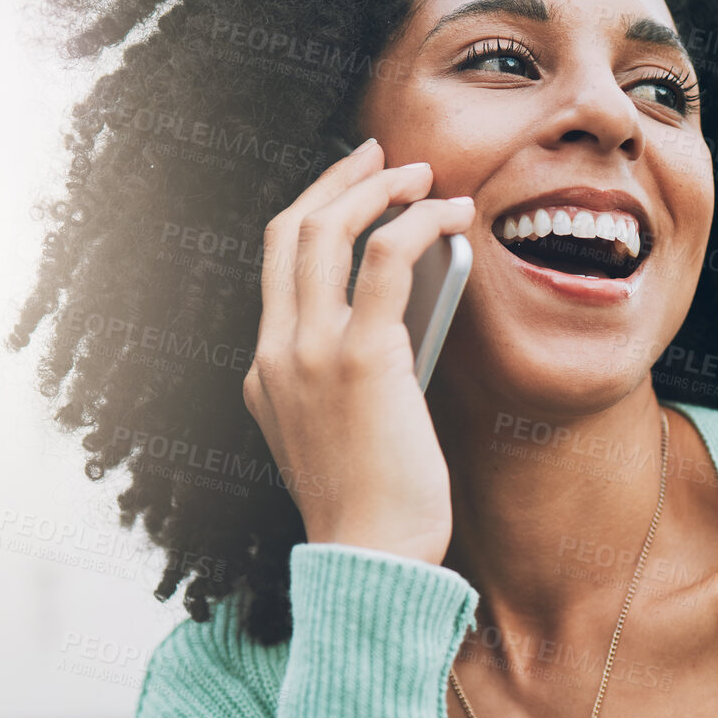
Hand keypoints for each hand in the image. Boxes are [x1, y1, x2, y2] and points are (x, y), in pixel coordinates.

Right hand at [242, 139, 472, 564]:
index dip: (315, 212)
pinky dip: (419, 220)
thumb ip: (352, 382)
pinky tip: (452, 212)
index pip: (276, 266)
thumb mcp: (343, 438)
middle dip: (337, 179)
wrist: (370, 562)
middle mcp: (275, 353)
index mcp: (265, 373)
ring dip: (376, 187)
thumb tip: (402, 326)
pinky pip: (386, 257)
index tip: (354, 188)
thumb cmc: (375, 513)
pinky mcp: (361, 359)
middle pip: (288, 230)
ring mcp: (310, 353)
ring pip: (326, 228)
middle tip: (383, 155)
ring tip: (422, 174)